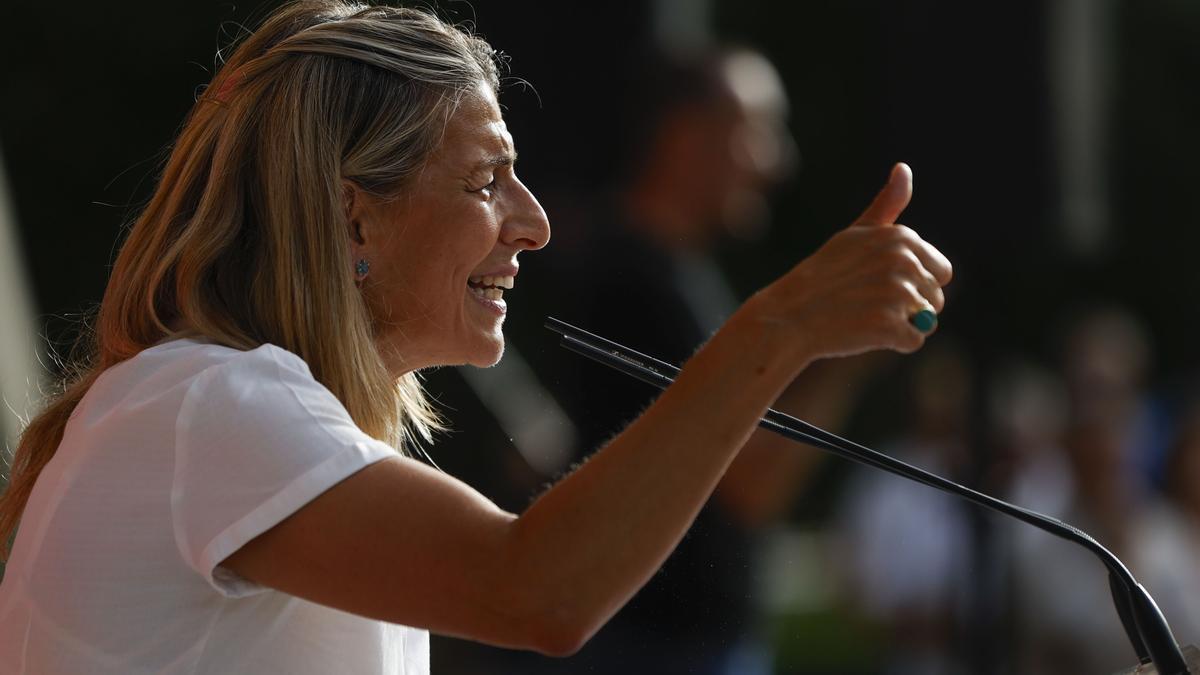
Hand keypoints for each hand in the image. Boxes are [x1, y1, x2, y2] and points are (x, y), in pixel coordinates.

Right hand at [748, 163, 952, 365]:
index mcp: (901, 238)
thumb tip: (904, 168)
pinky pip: (914, 341)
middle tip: (870, 304)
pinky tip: (866, 332)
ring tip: (865, 317)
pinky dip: (894, 344)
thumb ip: (886, 206)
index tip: (880, 284)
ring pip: (926, 320)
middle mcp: (904, 262)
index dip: (914, 283)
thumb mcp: (854, 235)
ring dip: (901, 325)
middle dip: (910, 306)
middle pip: (936, 297)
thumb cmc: (823, 276)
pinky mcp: (890, 326)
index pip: (941, 271)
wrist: (789, 316)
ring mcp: (897, 294)